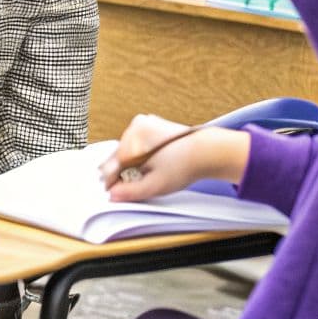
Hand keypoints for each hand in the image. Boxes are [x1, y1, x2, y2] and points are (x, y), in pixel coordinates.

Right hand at [98, 115, 247, 201]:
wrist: (207, 151)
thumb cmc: (185, 165)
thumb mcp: (154, 186)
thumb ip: (129, 192)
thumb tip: (112, 195)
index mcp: (133, 140)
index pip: (109, 166)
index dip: (112, 183)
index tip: (116, 193)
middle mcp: (135, 126)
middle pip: (117, 157)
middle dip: (122, 173)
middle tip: (136, 185)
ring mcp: (143, 123)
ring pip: (125, 150)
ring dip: (130, 164)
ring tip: (147, 174)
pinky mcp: (151, 125)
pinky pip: (136, 144)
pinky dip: (139, 156)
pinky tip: (152, 164)